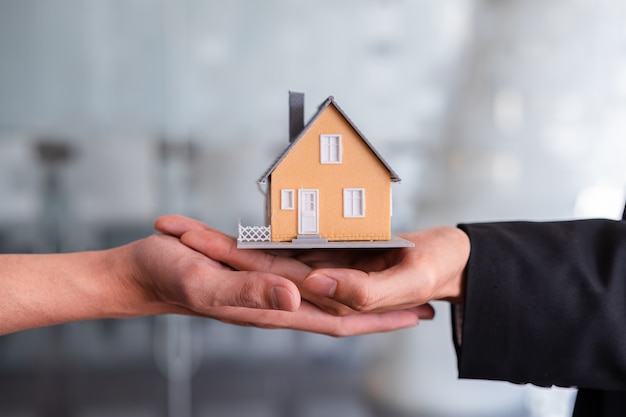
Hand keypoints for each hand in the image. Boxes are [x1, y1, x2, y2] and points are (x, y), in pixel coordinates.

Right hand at [153, 215, 433, 335]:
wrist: (141, 272)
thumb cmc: (169, 277)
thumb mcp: (208, 282)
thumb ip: (251, 291)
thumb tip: (297, 299)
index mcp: (272, 307)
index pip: (338, 319)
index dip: (378, 320)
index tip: (417, 315)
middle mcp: (276, 300)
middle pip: (341, 307)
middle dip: (382, 308)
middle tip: (421, 300)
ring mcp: (268, 286)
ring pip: (327, 289)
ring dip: (359, 286)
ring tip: (392, 276)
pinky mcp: (257, 269)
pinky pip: (303, 271)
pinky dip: (330, 268)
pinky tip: (343, 259)